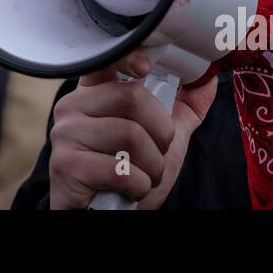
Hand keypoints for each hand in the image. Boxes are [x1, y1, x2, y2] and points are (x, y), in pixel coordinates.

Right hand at [48, 50, 217, 209]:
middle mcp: (73, 107)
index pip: (106, 59)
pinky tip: (129, 190)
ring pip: (130, 134)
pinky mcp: (67, 165)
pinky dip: (138, 185)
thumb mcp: (161, 138)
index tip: (146, 69)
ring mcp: (66, 135)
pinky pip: (119, 169)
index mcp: (93, 93)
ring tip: (142, 175)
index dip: (128, 57)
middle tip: (157, 152)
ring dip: (152, 166)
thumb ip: (183, 107)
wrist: (102, 215)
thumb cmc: (126, 174)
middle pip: (132, 97)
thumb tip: (207, 78)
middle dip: (161, 133)